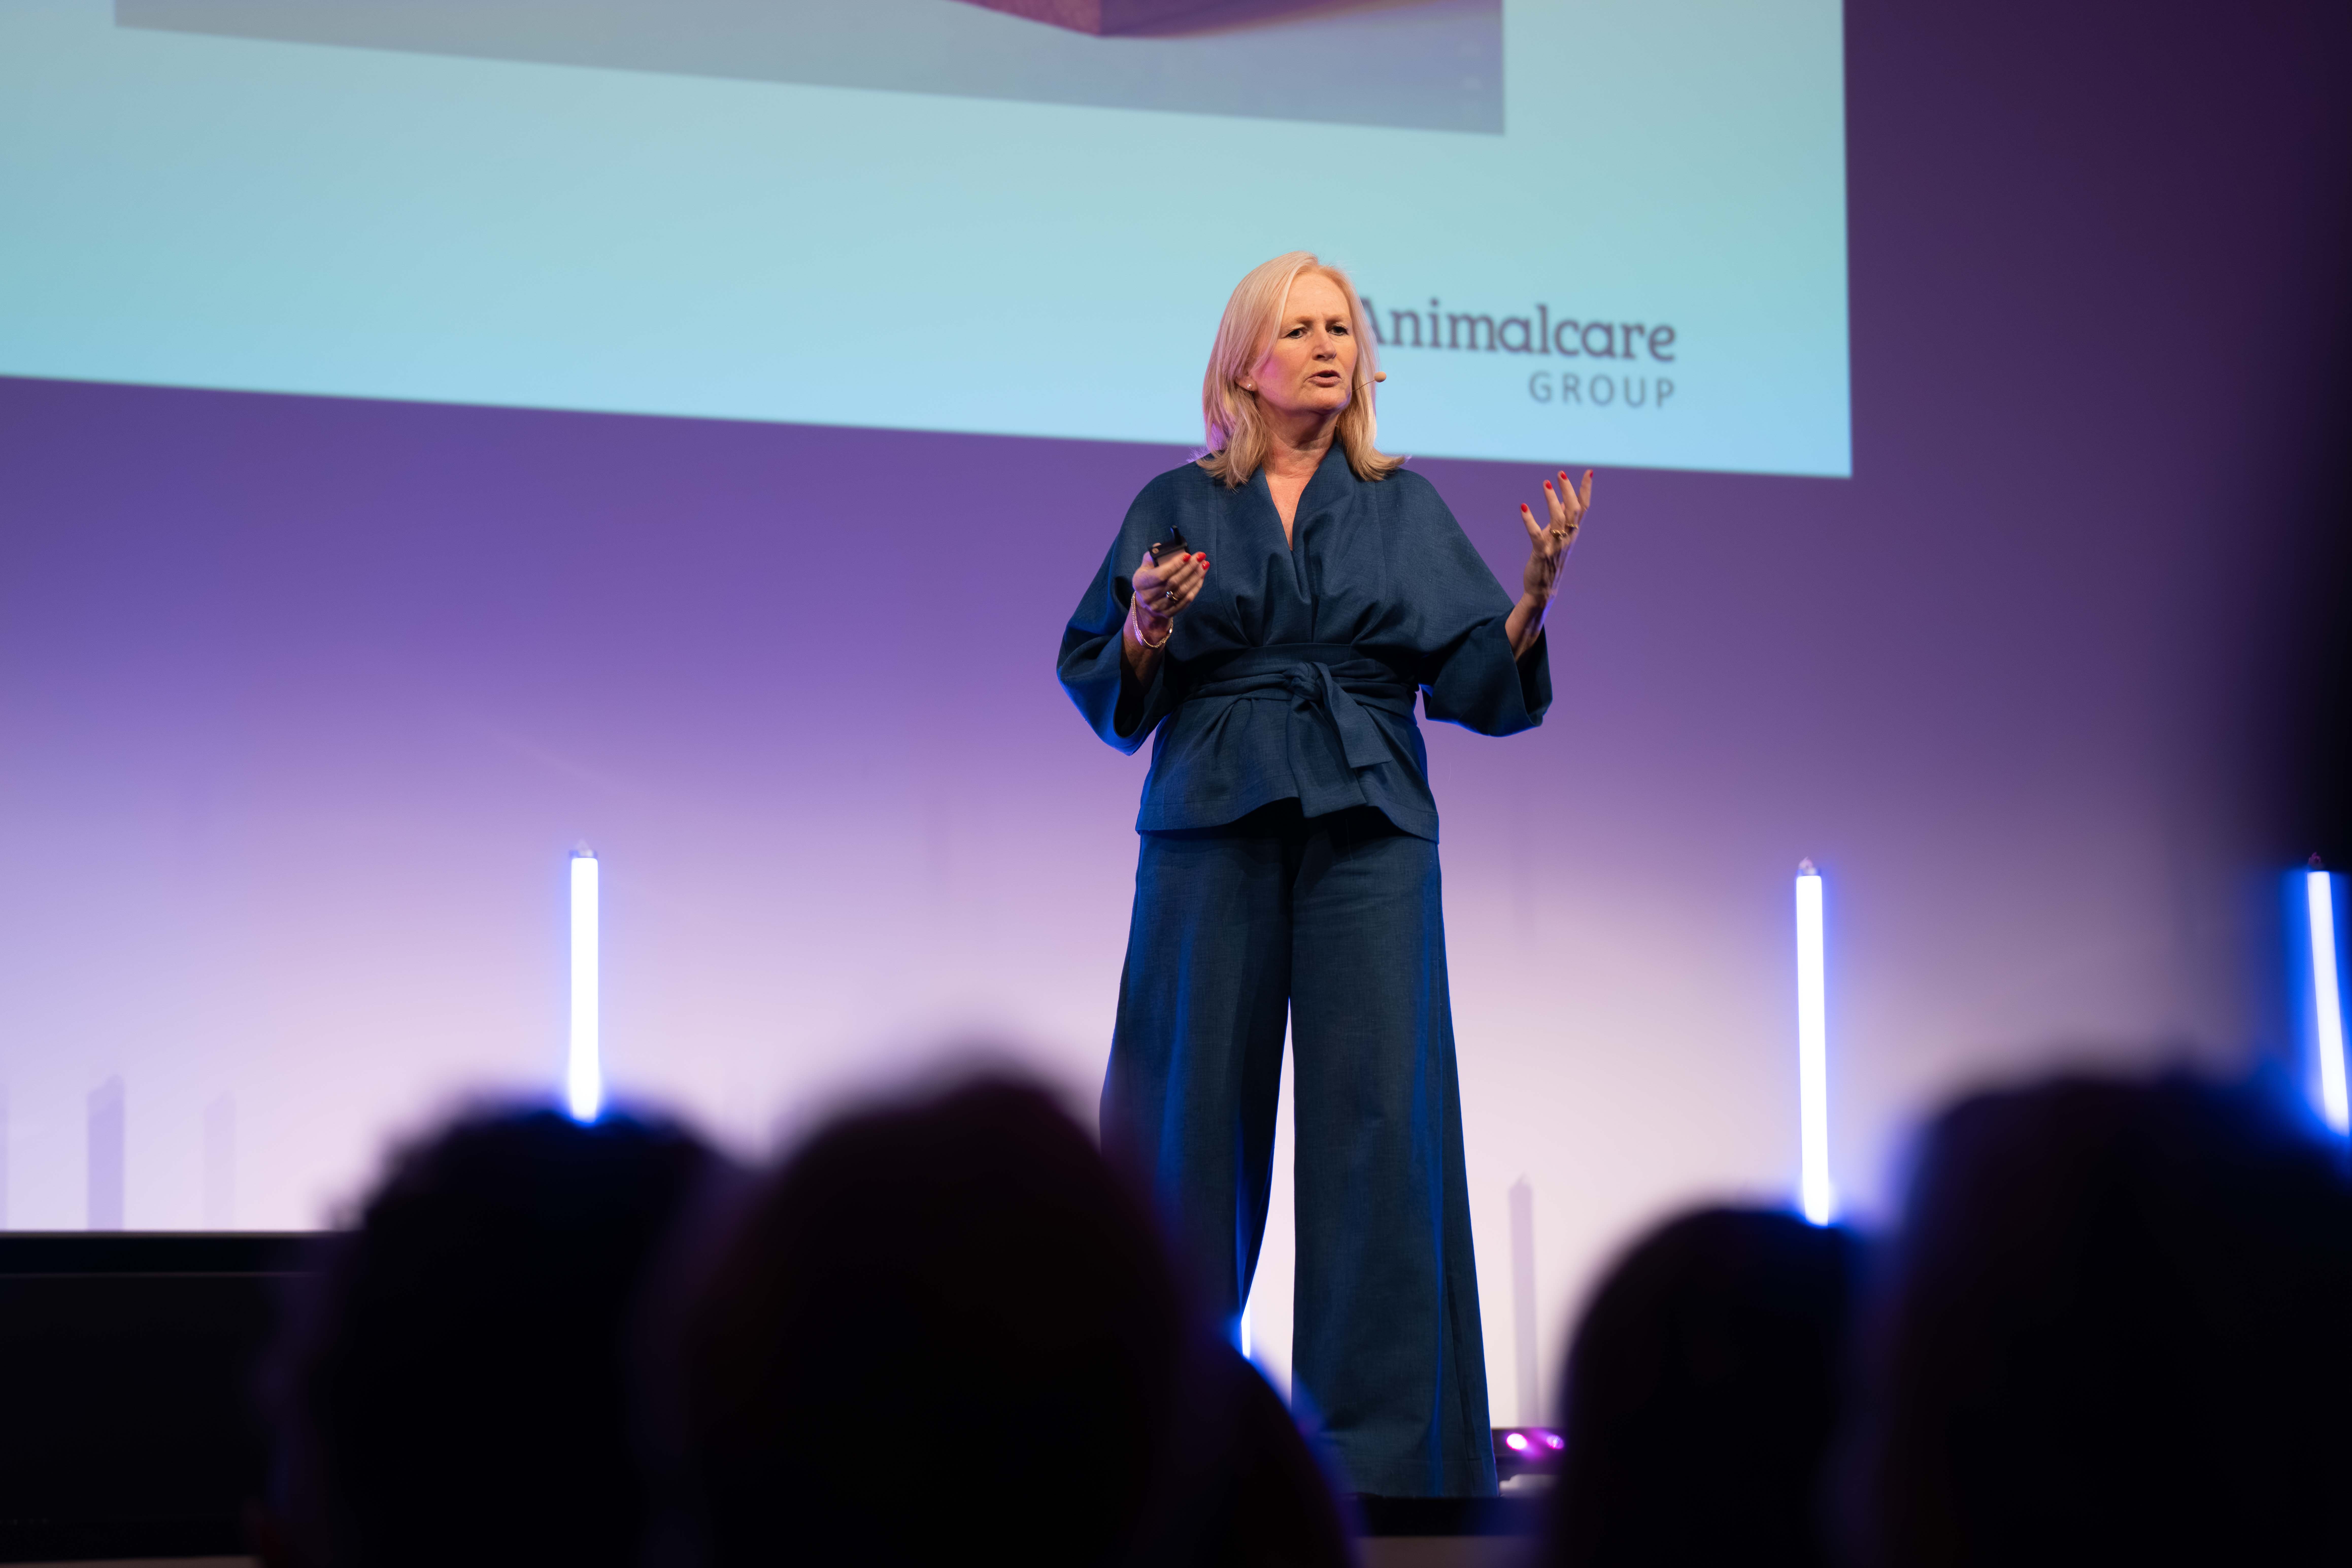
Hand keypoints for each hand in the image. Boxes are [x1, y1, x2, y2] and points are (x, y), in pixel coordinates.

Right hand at [1131, 547, 1209, 637]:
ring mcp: (1159, 607)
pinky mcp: (1169, 613)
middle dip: (1189, 568)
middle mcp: (1148, 597)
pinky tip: (1201, 577)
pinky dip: (1195, 588)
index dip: (1175, 565)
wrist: (1146, 605)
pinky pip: (1186, 601)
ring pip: (1182, 592)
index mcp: (1141, 583)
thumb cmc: (1148, 580)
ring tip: (1204, 565)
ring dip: (1195, 577)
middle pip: (1174, 583)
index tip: (1187, 555)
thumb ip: (1151, 557)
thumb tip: (1161, 547)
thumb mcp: (1144, 568)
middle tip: (1200, 557)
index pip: (1161, 574)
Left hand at [1519, 467, 1589, 603]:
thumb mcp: (1560, 537)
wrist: (1543, 588)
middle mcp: (1568, 537)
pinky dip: (1529, 520)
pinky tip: (1523, 507)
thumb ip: (1562, 519)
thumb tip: (1564, 500)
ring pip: (1558, 519)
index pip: (1584, 507)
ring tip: (1546, 483)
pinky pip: (1536, 533)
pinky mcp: (1542, 552)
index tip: (1588, 471)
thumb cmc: (1552, 560)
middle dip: (1569, 490)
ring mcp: (1556, 545)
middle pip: (1574, 510)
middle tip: (1560, 473)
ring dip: (1552, 500)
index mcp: (1574, 532)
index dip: (1586, 489)